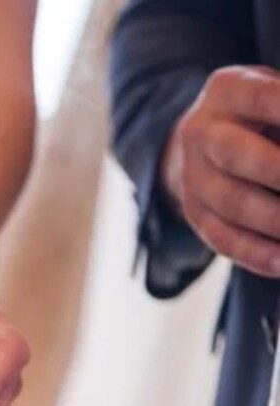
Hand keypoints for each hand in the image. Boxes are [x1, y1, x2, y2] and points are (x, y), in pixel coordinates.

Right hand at [163, 66, 279, 277]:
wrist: (200, 140)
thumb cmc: (260, 113)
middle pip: (238, 155)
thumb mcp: (274, 91)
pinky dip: (259, 254)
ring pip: (234, 204)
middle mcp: (201, 134)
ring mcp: (194, 179)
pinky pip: (225, 240)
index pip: (263, 98)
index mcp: (227, 90)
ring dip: (277, 221)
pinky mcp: (195, 215)